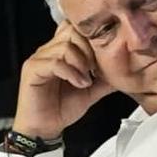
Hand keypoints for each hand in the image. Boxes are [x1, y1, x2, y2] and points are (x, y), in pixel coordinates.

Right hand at [13, 27, 110, 141]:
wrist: (44, 128)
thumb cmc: (61, 108)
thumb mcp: (90, 90)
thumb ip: (105, 78)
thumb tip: (124, 72)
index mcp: (61, 51)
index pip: (76, 28)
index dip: (92, 39)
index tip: (102, 57)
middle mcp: (48, 50)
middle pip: (72, 31)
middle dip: (89, 49)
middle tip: (94, 69)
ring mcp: (39, 58)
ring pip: (65, 46)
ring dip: (82, 63)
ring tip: (86, 80)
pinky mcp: (32, 70)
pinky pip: (55, 62)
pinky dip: (71, 73)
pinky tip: (79, 84)